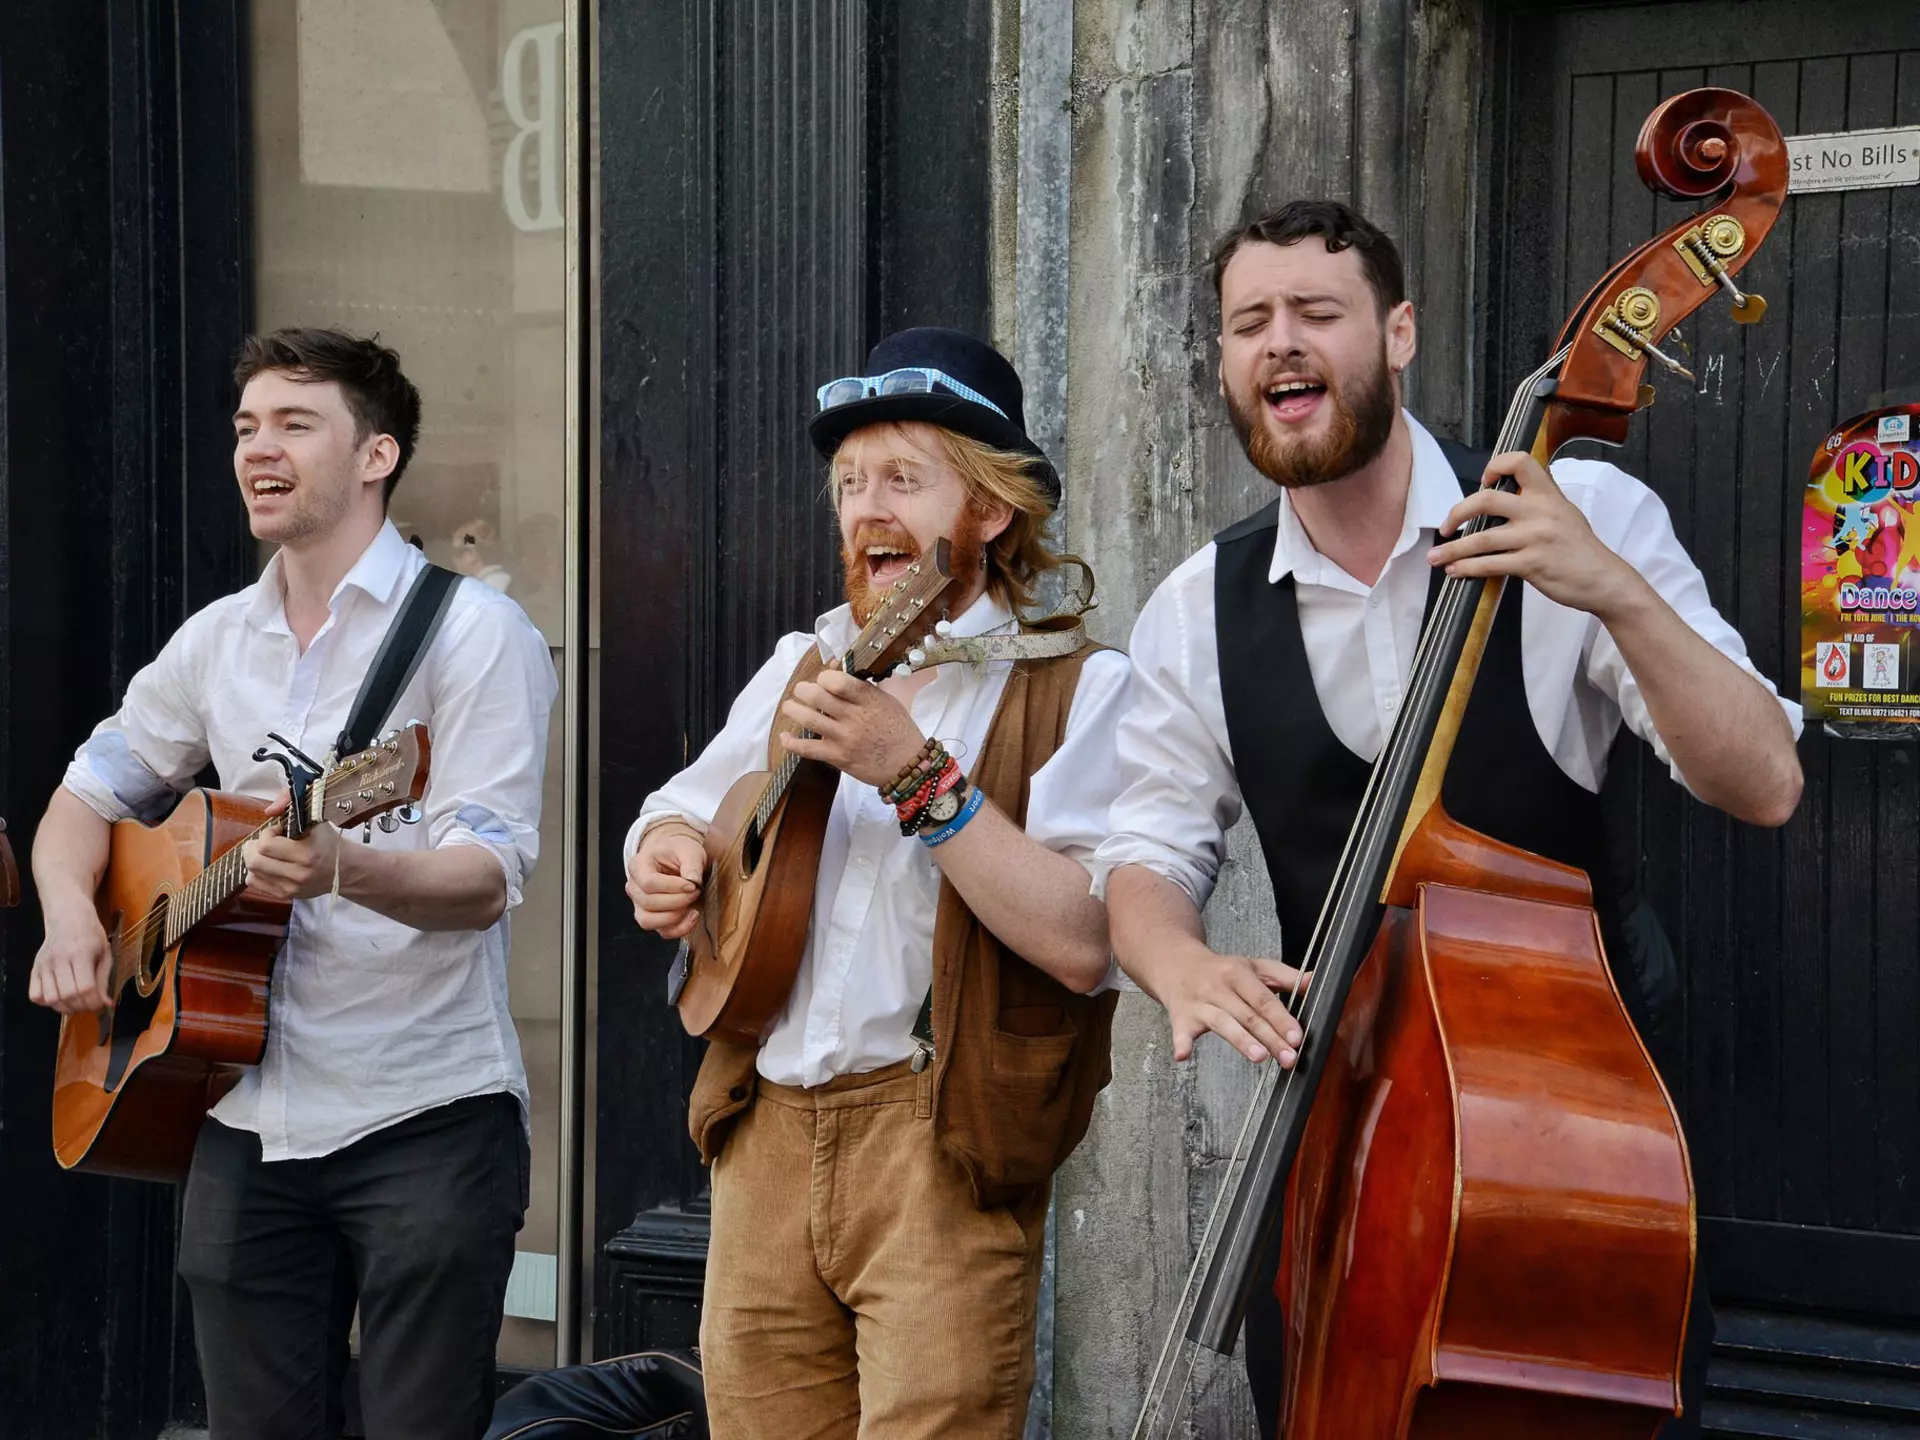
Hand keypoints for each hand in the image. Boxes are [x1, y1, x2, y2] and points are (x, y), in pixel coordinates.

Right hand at [29, 903, 112, 1013]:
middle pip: (67, 996)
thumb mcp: (105, 953)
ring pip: (50, 999)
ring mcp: (43, 965)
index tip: (100, 1004)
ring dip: (65, 1007)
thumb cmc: (90, 934)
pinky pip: (35, 995)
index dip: (94, 1002)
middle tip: (89, 1004)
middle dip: (81, 1007)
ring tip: (76, 1002)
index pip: (84, 988)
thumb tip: (107, 1005)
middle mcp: (58, 959)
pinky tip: (60, 996)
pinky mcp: (34, 968)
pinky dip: (47, 1002)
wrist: (68, 917)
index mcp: (81, 953)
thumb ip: (104, 980)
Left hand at [242, 811, 341, 901]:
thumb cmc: (328, 842)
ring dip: (254, 858)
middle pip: (255, 860)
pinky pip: (254, 883)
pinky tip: (268, 864)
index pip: (266, 845)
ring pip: (251, 872)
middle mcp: (299, 874)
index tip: (278, 830)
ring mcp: (291, 888)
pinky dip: (255, 871)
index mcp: (307, 854)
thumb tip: (269, 810)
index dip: (268, 833)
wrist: (344, 869)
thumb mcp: (316, 820)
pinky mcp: (285, 895)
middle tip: (265, 840)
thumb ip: (292, 805)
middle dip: (255, 846)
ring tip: (267, 852)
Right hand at [627, 825, 706, 939]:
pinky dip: (680, 928)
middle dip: (677, 901)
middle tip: (696, 892)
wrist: (676, 860)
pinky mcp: (653, 919)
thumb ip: (691, 864)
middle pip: (649, 902)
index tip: (693, 885)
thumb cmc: (679, 853)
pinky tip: (693, 915)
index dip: (672, 887)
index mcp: (638, 866)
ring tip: (691, 904)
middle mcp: (634, 887)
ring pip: (649, 921)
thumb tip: (694, 881)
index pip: (649, 883)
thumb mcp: (688, 850)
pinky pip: (663, 932)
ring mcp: (640, 905)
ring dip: (675, 917)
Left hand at [778, 667, 925, 786]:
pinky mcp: (838, 757)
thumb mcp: (886, 701)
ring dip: (793, 710)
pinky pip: (807, 749)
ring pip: (809, 719)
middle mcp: (855, 717)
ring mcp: (845, 738)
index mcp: (869, 700)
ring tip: (790, 707)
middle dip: (803, 690)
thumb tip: (836, 669)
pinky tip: (785, 736)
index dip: (824, 676)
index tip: (824, 680)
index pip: (838, 681)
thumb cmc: (899, 730)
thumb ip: (862, 687)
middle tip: (802, 691)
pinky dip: (791, 742)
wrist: (908, 765)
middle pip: (818, 696)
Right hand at [1160, 945, 1307, 1065]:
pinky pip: (1180, 1032)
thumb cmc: (1221, 970)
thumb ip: (1286, 977)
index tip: (1297, 1037)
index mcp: (1239, 974)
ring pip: (1222, 1023)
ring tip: (1259, 1056)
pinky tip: (1182, 1056)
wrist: (1176, 964)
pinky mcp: (1181, 1018)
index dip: (1281, 1019)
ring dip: (1240, 1039)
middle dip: (1270, 1037)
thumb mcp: (1254, 967)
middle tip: (1288, 1057)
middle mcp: (1218, 987)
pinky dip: (1181, 1043)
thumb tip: (1316, 980)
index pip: (1264, 999)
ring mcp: (1199, 1003)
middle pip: (1248, 1015)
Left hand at [1428, 451, 1640, 617]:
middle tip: (1446, 526)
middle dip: (1457, 513)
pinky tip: (1456, 571)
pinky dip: (1467, 568)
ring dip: (1453, 549)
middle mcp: (1540, 511)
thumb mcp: (1565, 512)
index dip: (1494, 467)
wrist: (1604, 579)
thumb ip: (1538, 499)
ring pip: (1481, 539)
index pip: (1519, 461)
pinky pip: (1489, 564)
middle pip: (1486, 499)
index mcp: (1548, 494)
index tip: (1482, 483)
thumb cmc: (1580, 548)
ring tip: (1437, 557)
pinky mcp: (1531, 564)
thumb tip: (1504, 491)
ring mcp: (1535, 538)